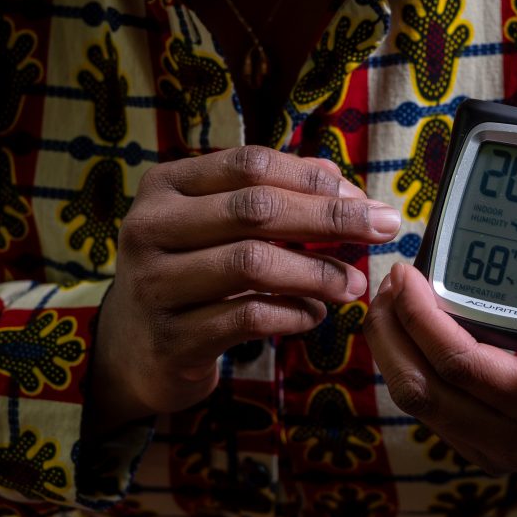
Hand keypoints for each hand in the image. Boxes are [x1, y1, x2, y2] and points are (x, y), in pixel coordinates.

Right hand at [90, 146, 400, 429]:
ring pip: (252, 264)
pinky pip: (247, 317)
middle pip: (256, 209)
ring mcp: (155, 285)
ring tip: (352, 284)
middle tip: (383, 230)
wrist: (132, 351)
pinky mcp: (172, 339)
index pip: (249, 165)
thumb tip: (342, 184)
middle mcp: (151, 228)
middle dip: (330, 219)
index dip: (314, 180)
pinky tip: (314, 315)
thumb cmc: (190, 276)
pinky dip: (293, 313)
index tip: (366, 201)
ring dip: (317, 272)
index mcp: (166, 186)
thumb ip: (273, 196)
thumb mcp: (216, 225)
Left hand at [363, 263, 516, 474]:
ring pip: (415, 403)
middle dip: (393, 331)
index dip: (423, 319)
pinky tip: (405, 330)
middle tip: (390, 282)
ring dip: (390, 349)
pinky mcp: (479, 449)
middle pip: (425, 388)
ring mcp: (496, 452)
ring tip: (390, 301)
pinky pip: (424, 409)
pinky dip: (405, 366)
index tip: (408, 275)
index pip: (463, 364)